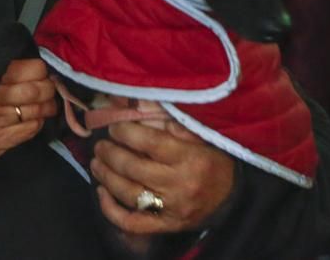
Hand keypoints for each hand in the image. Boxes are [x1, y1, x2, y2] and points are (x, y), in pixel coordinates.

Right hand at [0, 59, 56, 164]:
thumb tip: (23, 59)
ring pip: (37, 111)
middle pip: (36, 91)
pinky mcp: (2, 141)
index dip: (40, 69)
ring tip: (47, 102)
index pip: (28, 70)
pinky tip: (34, 117)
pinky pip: (31, 129)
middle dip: (48, 87)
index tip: (40, 70)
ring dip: (47, 106)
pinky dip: (38, 121)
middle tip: (48, 86)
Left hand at [91, 121, 234, 238]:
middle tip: (101, 144)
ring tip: (97, 162)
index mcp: (190, 157)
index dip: (126, 132)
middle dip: (110, 154)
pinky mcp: (166, 226)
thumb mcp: (197, 133)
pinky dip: (111, 209)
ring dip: (106, 176)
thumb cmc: (212, 158)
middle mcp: (180, 184)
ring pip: (129, 194)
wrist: (232, 196)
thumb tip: (133, 102)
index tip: (113, 126)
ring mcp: (172, 209)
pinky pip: (132, 223)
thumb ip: (165, 118)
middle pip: (134, 169)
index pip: (150, 143)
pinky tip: (101, 191)